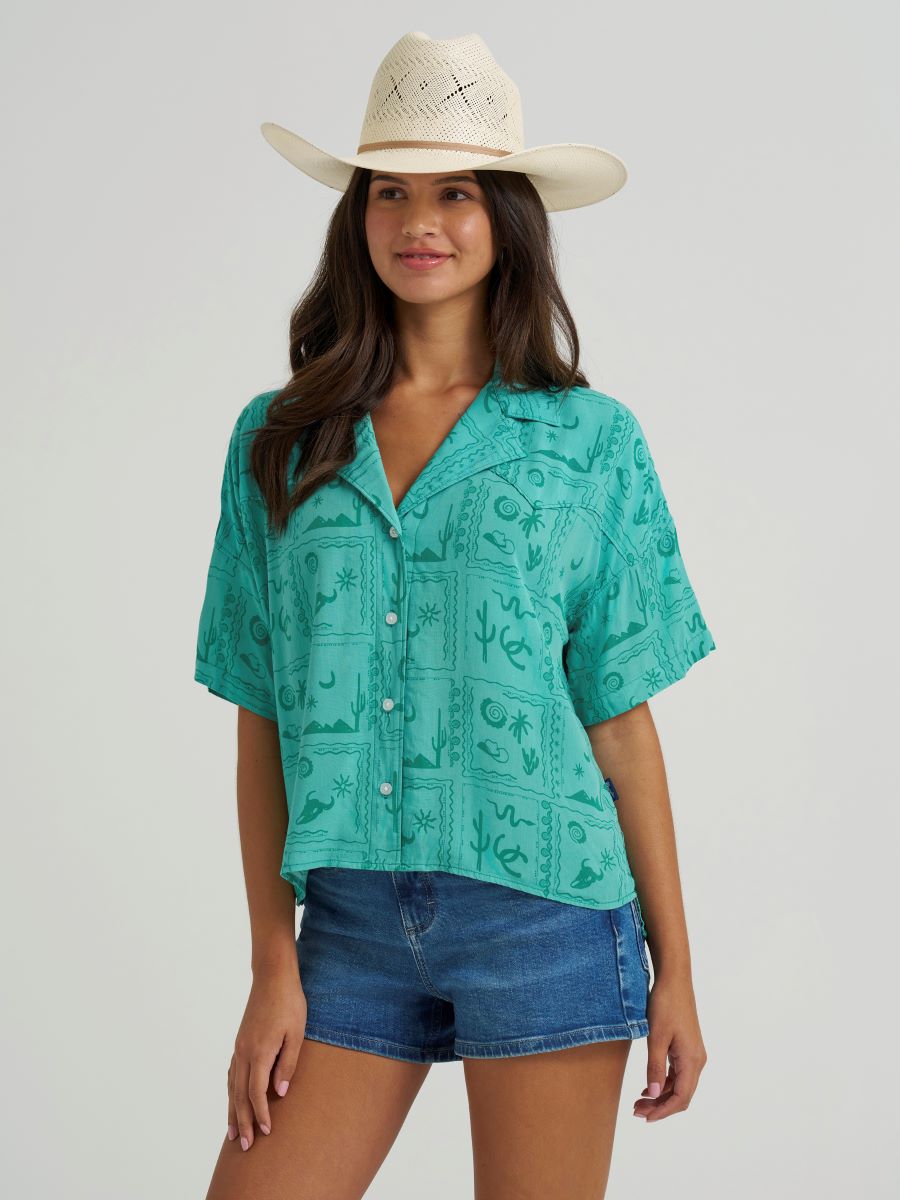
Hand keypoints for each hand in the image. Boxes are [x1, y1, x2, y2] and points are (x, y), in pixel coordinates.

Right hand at [227, 963, 307, 1150]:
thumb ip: (288, 1063)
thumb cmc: (290, 1003)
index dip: (261, 1115)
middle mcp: (244, 1052)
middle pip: (240, 1095)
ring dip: (232, 1110)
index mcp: (260, 1051)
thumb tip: (280, 1092)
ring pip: (232, 1086)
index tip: (266, 1133)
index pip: (256, 1093)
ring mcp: (239, 1046)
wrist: (272, 976)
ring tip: (232, 1133)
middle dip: (243, 1121)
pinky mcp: (240, 1041)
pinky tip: (232, 1099)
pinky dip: (231, 1091)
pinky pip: (232, 1073)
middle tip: (245, 1146)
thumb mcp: (297, 1033)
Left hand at [634, 972, 706, 1121]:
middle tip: (636, 1112)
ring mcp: (693, 1053)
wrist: (674, 979)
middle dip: (660, 1106)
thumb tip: (654, 1095)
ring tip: (638, 1102)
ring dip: (661, 1096)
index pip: (681, 1098)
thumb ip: (655, 1068)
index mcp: (692, 1060)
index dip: (663, 1111)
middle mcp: (697, 1060)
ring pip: (679, 1085)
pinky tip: (648, 1086)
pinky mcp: (687, 1047)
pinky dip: (664, 1083)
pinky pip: (678, 1073)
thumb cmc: (665, 1005)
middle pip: (681, 1095)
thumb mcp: (656, 1037)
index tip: (644, 1118)